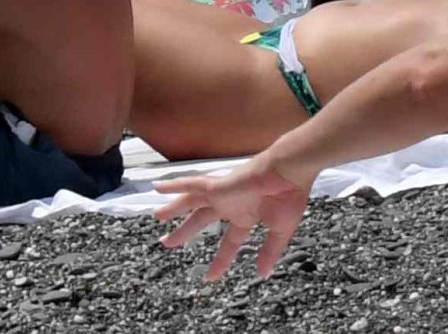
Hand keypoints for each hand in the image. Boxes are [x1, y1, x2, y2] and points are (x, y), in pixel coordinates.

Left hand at [156, 158, 311, 281]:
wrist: (290, 171)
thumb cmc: (290, 196)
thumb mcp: (280, 230)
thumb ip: (269, 251)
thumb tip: (263, 274)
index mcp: (246, 216)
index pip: (229, 242)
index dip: (221, 260)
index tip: (211, 277)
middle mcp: (231, 205)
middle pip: (202, 220)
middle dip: (185, 232)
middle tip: (168, 242)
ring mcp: (222, 196)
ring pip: (191, 202)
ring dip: (174, 209)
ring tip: (157, 216)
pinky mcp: (217, 186)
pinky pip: (190, 185)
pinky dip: (174, 185)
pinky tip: (158, 187)